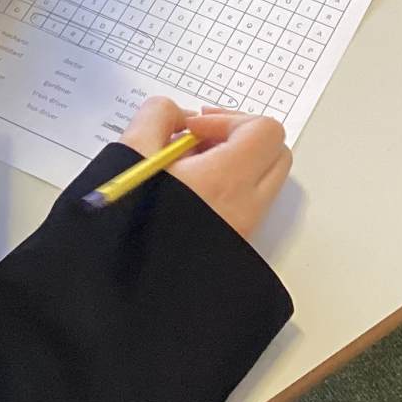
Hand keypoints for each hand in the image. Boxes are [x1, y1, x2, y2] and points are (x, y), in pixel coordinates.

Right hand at [120, 95, 291, 241]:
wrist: (128, 288)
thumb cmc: (130, 221)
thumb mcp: (132, 152)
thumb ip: (157, 116)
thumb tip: (176, 114)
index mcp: (226, 179)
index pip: (264, 130)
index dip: (228, 118)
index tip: (192, 129)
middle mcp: (245, 206)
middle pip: (274, 151)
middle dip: (238, 136)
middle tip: (198, 139)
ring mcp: (245, 228)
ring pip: (262, 177)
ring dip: (232, 161)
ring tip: (185, 167)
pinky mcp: (236, 242)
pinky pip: (248, 201)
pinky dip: (227, 186)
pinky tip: (187, 191)